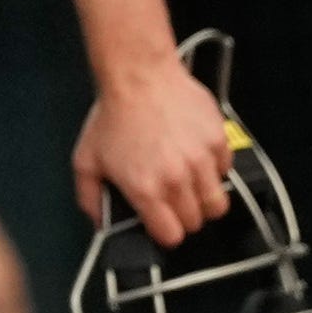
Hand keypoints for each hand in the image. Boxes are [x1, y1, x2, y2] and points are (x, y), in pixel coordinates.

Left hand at [73, 54, 230, 245]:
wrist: (139, 76)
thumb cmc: (115, 115)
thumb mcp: (86, 160)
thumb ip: (90, 198)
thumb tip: (102, 223)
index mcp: (145, 188)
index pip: (171, 235)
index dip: (166, 233)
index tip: (163, 224)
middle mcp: (176, 178)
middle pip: (196, 222)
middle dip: (184, 216)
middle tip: (173, 200)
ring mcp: (201, 161)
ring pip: (218, 203)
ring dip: (204, 200)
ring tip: (189, 184)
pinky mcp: (218, 142)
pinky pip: (225, 171)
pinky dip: (214, 170)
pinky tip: (195, 156)